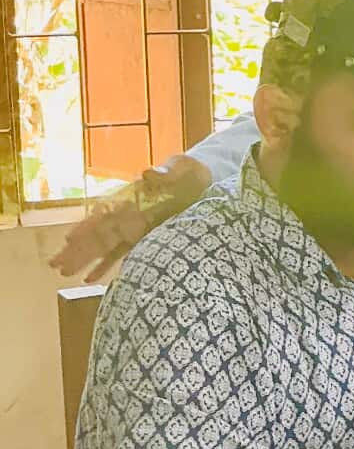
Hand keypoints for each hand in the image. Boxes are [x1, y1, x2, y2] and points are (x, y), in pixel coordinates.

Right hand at [47, 155, 212, 281]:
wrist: (203, 178)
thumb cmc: (188, 172)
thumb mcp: (180, 169)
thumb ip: (164, 173)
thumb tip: (148, 172)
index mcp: (132, 198)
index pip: (105, 214)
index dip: (88, 226)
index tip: (69, 239)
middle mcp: (128, 215)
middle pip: (98, 234)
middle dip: (77, 249)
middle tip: (55, 264)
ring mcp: (134, 228)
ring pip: (104, 246)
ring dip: (85, 260)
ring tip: (64, 273)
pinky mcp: (144, 238)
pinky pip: (121, 254)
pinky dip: (105, 266)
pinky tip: (88, 279)